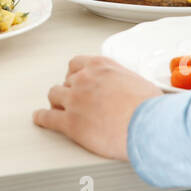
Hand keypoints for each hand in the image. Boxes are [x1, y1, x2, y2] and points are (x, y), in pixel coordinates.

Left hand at [32, 56, 160, 159]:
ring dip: (57, 103)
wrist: (149, 126)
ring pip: (54, 96)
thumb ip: (124, 82)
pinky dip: (42, 118)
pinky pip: (48, 118)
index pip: (76, 64)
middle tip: (74, 100)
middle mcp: (85, 79)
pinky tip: (40, 119)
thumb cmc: (151, 107)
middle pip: (66, 82)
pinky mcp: (71, 123)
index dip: (75, 75)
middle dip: (69, 91)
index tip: (76, 80)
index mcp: (101, 66)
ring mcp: (75, 100)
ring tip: (58, 109)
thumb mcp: (139, 82)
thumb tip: (128, 90)